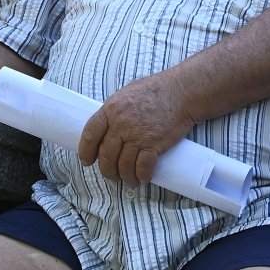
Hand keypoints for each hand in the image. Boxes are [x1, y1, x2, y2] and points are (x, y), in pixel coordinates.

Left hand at [79, 72, 195, 183]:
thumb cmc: (157, 90)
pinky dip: (142, 175)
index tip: (87, 161)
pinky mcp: (155, 144)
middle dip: (107, 171)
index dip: (86, 152)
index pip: (90, 135)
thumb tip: (108, 128)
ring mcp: (138, 135)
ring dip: (125, 177)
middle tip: (112, 176)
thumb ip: (115, 111)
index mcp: (111, 110)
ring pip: (123, 165)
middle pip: (106, 156)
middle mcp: (121, 124)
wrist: (182, 91)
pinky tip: (143, 178)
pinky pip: (143, 167)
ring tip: (129, 180)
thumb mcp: (127, 93)